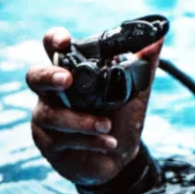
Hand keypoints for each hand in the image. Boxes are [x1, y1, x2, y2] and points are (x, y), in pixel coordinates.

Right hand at [27, 27, 163, 185]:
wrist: (120, 155)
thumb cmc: (121, 116)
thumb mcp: (136, 91)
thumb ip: (144, 65)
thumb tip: (159, 38)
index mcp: (72, 72)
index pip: (54, 49)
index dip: (54, 40)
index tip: (65, 41)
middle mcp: (53, 92)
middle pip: (35, 77)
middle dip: (49, 76)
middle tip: (67, 80)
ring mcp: (47, 118)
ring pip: (51, 115)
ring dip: (80, 120)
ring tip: (106, 125)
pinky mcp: (49, 144)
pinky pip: (62, 140)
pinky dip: (88, 140)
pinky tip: (108, 143)